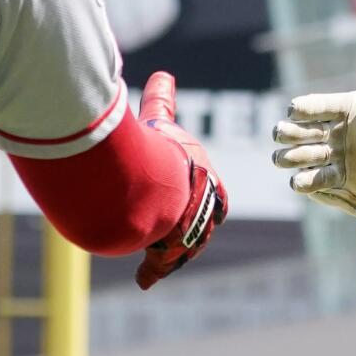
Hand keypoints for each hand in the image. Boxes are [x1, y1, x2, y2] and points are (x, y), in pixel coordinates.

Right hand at [133, 72, 227, 289]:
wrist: (160, 190)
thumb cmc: (164, 156)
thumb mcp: (161, 126)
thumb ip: (160, 103)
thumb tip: (162, 74)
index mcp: (209, 182)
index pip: (212, 189)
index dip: (201, 191)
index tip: (191, 195)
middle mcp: (202, 211)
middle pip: (198, 219)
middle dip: (187, 222)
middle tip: (171, 223)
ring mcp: (187, 236)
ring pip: (179, 244)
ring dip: (167, 246)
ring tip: (152, 248)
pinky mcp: (166, 255)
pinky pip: (158, 265)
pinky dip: (151, 272)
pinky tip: (143, 281)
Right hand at [271, 40, 355, 201]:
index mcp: (340, 107)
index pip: (318, 105)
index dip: (305, 108)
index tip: (293, 109)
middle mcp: (329, 130)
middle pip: (300, 131)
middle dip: (289, 132)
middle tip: (281, 132)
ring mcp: (331, 154)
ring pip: (302, 155)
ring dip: (292, 156)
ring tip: (281, 159)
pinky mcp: (338, 177)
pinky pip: (317, 179)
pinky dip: (306, 181)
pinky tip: (297, 182)